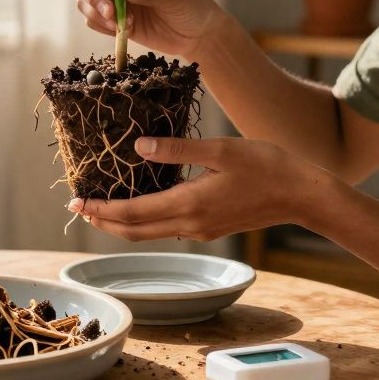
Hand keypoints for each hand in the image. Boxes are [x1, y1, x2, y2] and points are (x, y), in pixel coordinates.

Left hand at [66, 136, 334, 241]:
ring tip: (102, 207)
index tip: (76, 202)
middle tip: (78, 207)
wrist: (302, 195)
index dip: (101, 209)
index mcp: (189, 205)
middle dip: (103, 220)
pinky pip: (168, 228)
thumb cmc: (266, 166)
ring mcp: (201, 229)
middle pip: (135, 230)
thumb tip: (139, 147)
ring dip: (122, 223)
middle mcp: (190, 224)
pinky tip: (143, 203)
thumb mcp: (220, 150)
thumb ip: (177, 149)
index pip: (132, 214)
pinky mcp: (210, 227)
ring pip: (150, 232)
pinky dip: (146, 220)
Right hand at [75, 0, 227, 61]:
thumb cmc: (190, 6)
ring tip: (118, 24)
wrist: (197, 34)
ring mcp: (115, 1)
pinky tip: (121, 30)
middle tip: (109, 12)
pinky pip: (93, 21)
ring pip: (86, 1)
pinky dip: (100, 26)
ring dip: (95, 12)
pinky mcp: (114, 21)